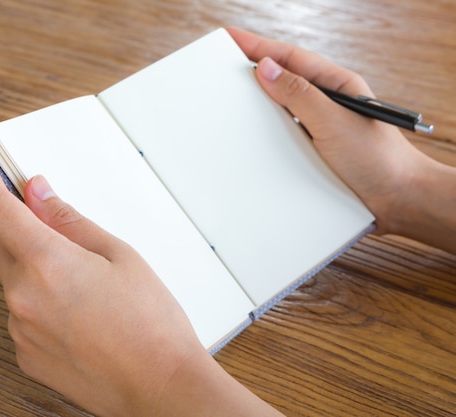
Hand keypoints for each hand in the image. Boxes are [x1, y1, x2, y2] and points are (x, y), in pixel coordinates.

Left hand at [0, 140, 283, 416]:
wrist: (161, 386)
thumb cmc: (151, 326)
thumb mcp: (119, 255)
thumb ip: (70, 221)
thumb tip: (39, 194)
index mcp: (47, 263)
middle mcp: (24, 297)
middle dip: (15, 222)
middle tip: (43, 214)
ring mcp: (22, 329)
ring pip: (12, 278)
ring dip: (33, 264)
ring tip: (83, 279)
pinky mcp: (27, 354)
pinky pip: (22, 312)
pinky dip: (38, 299)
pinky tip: (77, 308)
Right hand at [227, 28, 455, 253]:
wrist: (398, 199)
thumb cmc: (378, 159)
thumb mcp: (333, 122)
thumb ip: (299, 94)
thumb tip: (266, 68)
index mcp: (337, 85)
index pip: (291, 58)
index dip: (258, 45)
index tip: (231, 37)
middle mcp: (328, 102)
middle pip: (284, 78)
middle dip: (254, 68)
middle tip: (223, 62)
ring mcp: (321, 125)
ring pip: (282, 106)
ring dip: (259, 100)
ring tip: (233, 93)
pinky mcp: (316, 149)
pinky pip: (284, 132)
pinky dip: (267, 129)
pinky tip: (253, 132)